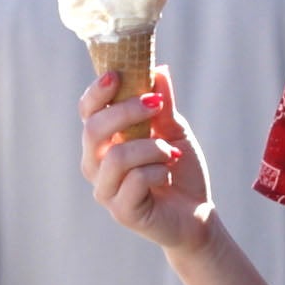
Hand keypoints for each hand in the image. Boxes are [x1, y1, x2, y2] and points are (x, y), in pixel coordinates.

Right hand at [81, 64, 213, 254]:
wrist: (197, 214)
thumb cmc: (179, 170)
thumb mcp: (174, 132)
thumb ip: (163, 105)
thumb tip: (159, 70)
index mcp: (103, 143)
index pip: (88, 113)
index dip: (97, 93)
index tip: (116, 74)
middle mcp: (95, 165)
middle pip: (94, 130)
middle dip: (127, 111)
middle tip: (156, 105)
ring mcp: (105, 190)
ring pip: (117, 156)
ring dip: (152, 148)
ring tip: (170, 155)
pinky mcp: (121, 211)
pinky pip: (136, 180)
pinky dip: (158, 171)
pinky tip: (166, 176)